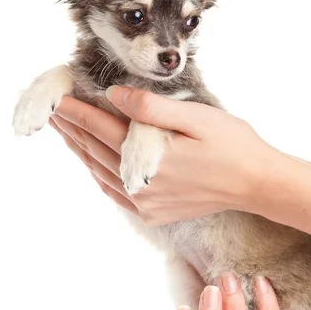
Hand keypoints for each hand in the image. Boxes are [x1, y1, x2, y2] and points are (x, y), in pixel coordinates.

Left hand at [50, 86, 275, 224]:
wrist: (258, 184)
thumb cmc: (233, 145)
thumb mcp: (196, 117)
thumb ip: (151, 107)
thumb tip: (114, 95)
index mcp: (150, 157)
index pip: (101, 128)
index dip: (77, 110)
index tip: (57, 96)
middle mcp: (141, 186)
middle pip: (95, 150)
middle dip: (72, 128)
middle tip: (52, 110)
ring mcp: (146, 204)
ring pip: (100, 172)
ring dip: (80, 149)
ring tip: (64, 131)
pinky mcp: (154, 214)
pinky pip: (114, 192)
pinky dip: (97, 174)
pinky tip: (90, 162)